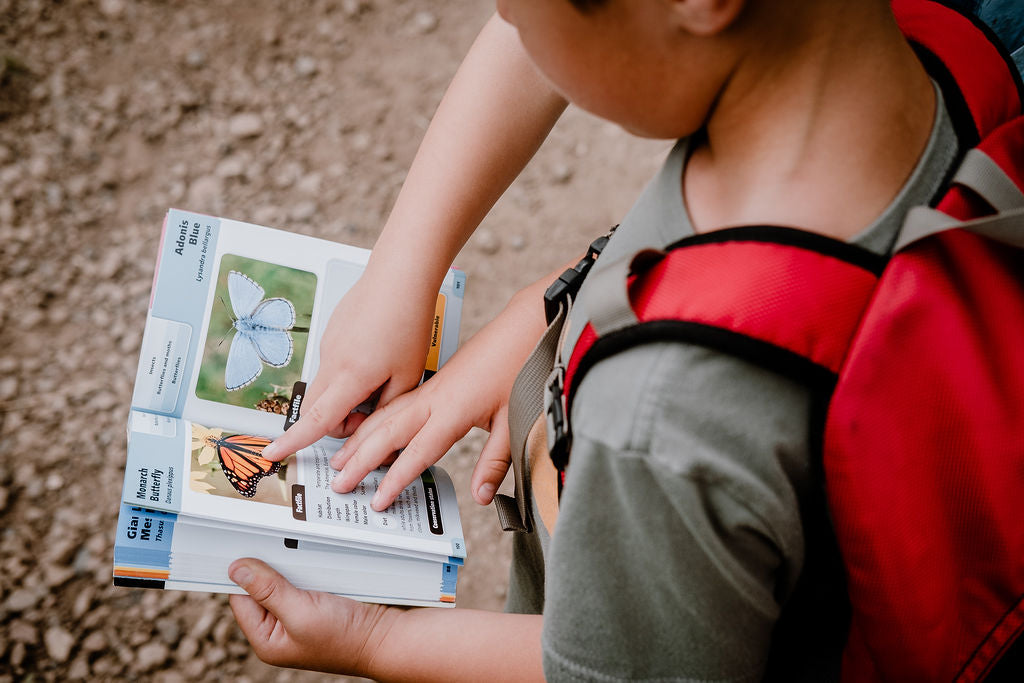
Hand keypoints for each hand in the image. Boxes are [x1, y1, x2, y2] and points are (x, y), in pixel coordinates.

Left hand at [229, 558, 395, 675]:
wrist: (383, 638)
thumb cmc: (344, 636)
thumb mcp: (300, 611)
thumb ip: (268, 590)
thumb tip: (236, 569)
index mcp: (266, 641)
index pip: (241, 599)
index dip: (243, 575)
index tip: (246, 548)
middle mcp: (279, 631)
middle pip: (260, 589)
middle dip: (268, 569)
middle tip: (275, 546)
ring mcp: (297, 619)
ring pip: (281, 583)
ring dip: (288, 568)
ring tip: (297, 557)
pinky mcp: (315, 607)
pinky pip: (301, 583)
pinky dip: (304, 571)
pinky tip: (311, 564)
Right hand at [261, 272, 436, 461]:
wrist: (399, 277)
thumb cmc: (407, 323)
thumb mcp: (408, 376)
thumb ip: (388, 409)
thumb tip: (375, 432)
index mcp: (351, 377)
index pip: (316, 420)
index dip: (293, 441)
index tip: (272, 455)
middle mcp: (332, 362)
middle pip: (317, 408)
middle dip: (336, 423)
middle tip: (369, 415)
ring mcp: (329, 346)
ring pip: (326, 387)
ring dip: (345, 397)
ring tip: (381, 378)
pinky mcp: (332, 334)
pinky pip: (333, 365)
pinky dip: (348, 375)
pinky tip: (376, 356)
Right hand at [332, 284, 549, 510]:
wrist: (521, 328)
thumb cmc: (518, 367)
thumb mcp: (514, 421)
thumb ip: (494, 462)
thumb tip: (482, 495)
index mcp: (453, 409)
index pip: (418, 451)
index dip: (397, 478)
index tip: (380, 500)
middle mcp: (434, 398)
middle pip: (387, 431)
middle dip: (360, 458)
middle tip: (339, 481)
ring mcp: (430, 387)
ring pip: (384, 414)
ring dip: (359, 437)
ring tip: (340, 457)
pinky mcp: (432, 381)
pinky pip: (393, 403)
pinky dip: (372, 417)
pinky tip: (364, 426)